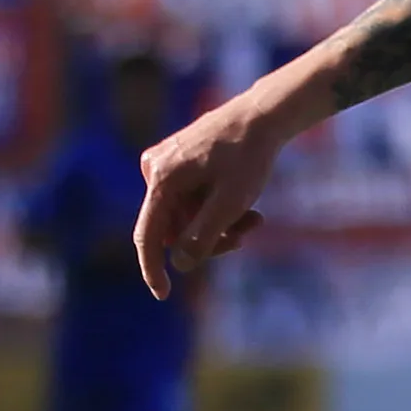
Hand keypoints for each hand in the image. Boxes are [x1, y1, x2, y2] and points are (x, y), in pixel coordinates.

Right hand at [131, 87, 302, 296]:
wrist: (263, 116)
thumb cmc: (249, 157)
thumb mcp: (231, 202)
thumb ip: (204, 236)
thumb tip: (180, 264)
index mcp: (161, 179)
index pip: (148, 236)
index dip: (153, 269)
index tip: (163, 294)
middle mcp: (154, 170)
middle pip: (173, 229)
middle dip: (208, 239)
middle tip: (243, 237)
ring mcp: (164, 166)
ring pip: (185, 217)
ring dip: (217, 226)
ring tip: (253, 219)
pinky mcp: (177, 164)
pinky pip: (190, 202)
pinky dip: (215, 210)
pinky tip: (247, 208)